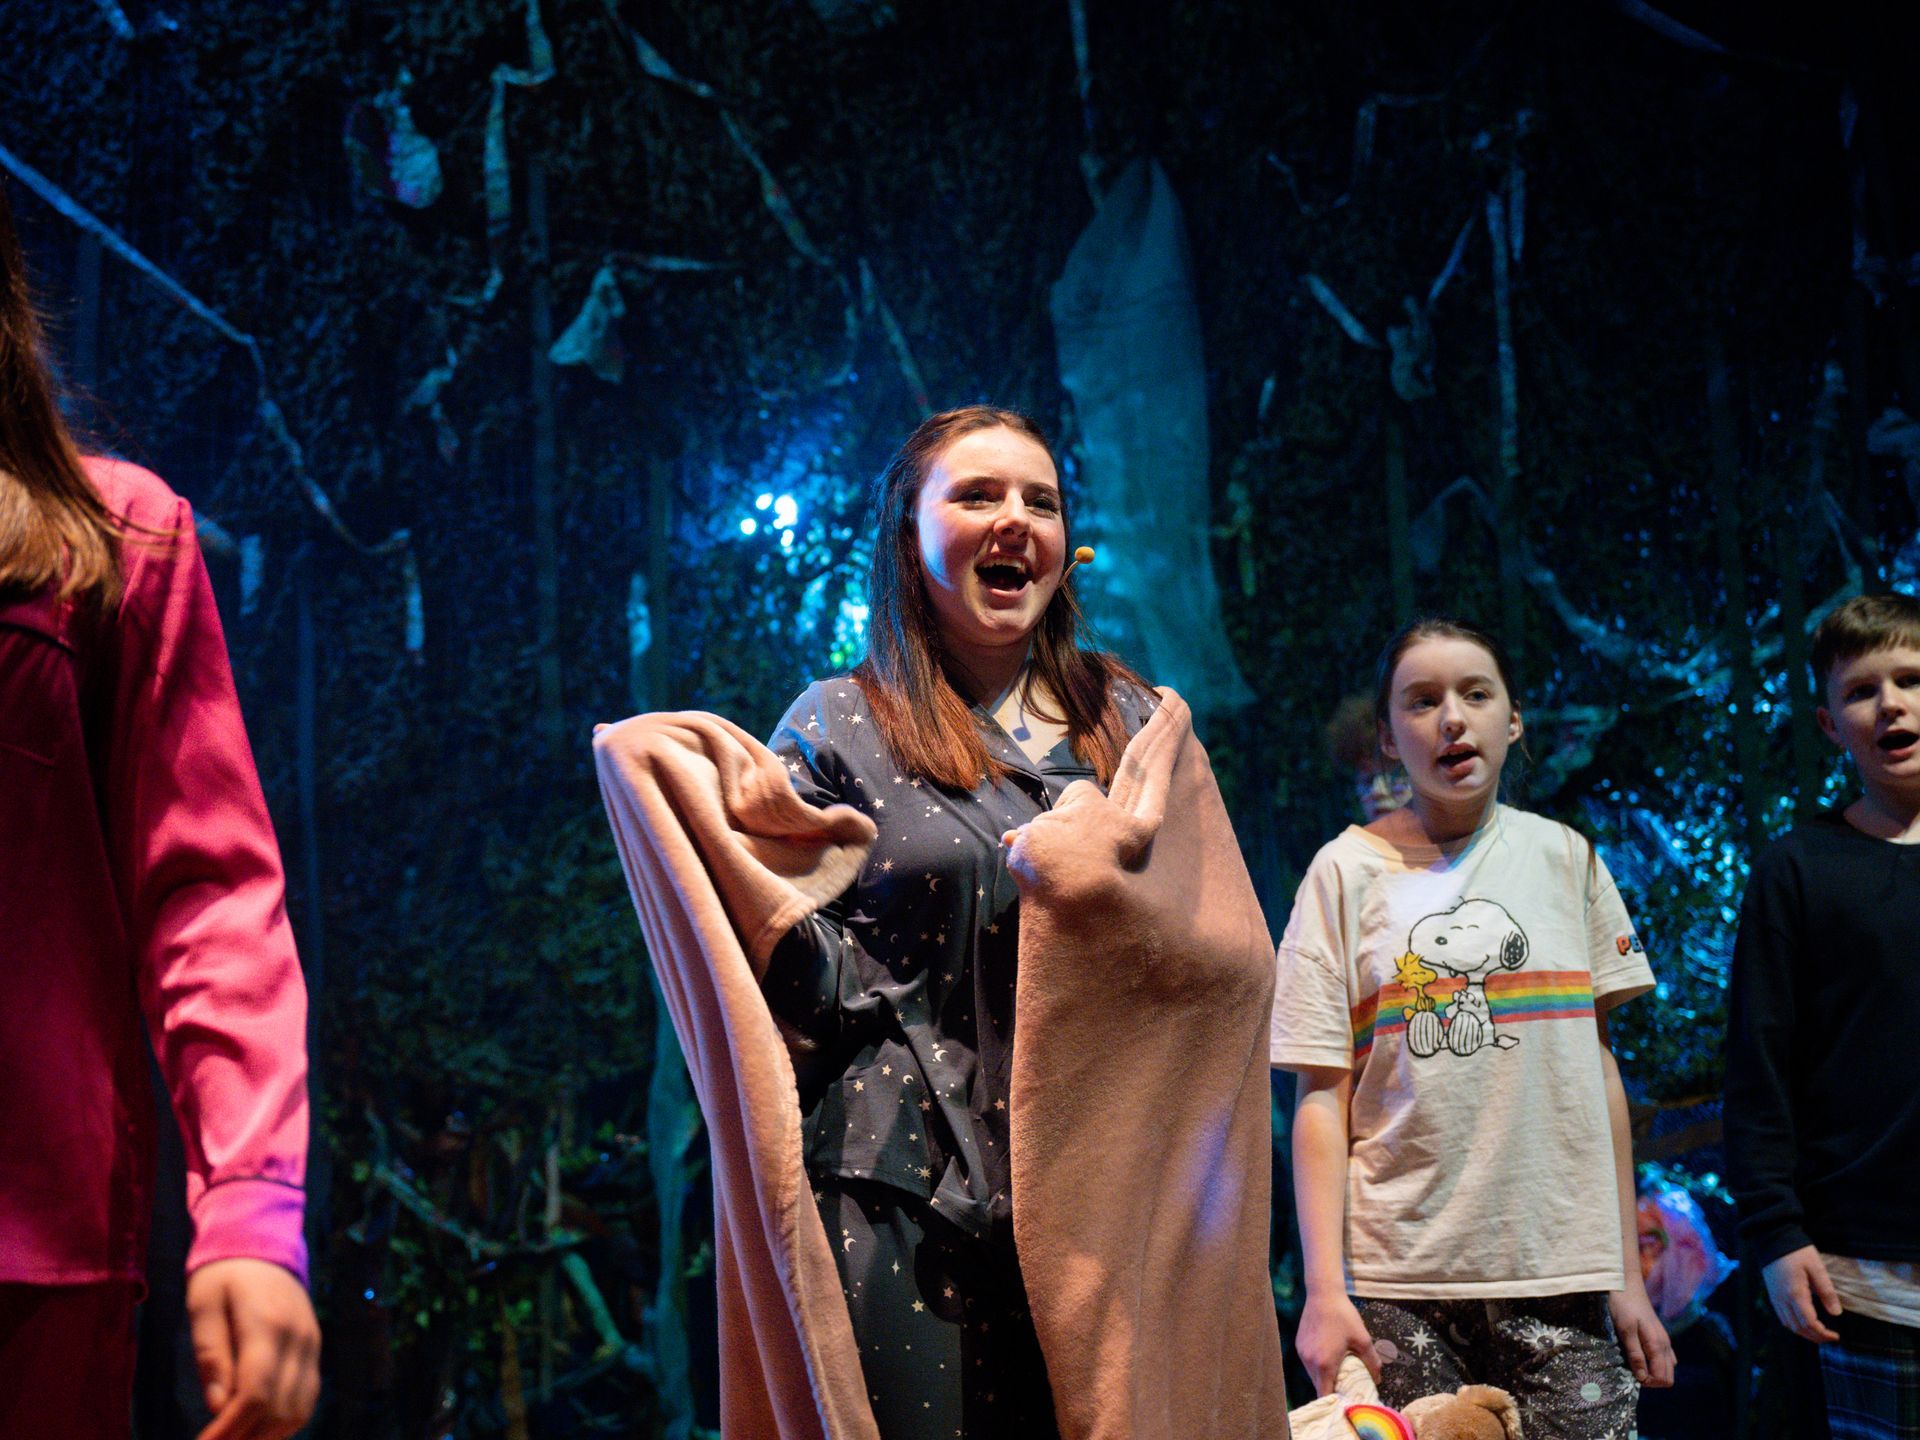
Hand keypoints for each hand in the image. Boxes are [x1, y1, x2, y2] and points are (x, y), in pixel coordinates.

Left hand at [186, 1258, 321, 1439]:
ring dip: (266, 1435)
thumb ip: (211, 1354)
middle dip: (244, 1438)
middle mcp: (299, 1339)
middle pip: (279, 1410)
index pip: (255, 1394)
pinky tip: (255, 1426)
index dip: (229, 1429)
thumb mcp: (204, 1305)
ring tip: (232, 1438)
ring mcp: (312, 1346)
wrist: (264, 1244)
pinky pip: (306, 1398)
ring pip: (299, 1410)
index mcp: (268, 1325)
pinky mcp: (314, 1350)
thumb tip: (217, 1406)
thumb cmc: (224, 1274)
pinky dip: (282, 1421)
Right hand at [1294, 1289, 1380, 1395]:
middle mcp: (1310, 1361)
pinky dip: (1317, 1367)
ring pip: (1312, 1376)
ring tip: (1338, 1374)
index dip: (1335, 1402)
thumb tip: (1377, 1379)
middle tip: (1346, 1390)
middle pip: (1318, 1386)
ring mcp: (1302, 1353)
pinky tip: (1328, 1359)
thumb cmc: (1344, 1316)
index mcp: (1325, 1364)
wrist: (1323, 1294)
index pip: (1325, 1394)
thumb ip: (1372, 1362)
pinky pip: (1308, 1364)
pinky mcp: (1299, 1345)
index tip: (1346, 1403)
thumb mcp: (1363, 1339)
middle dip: (1331, 1391)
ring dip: (1323, 1378)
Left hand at [1608, 1285, 1674, 1387]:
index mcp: (1658, 1345)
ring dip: (1653, 1372)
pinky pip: (1664, 1357)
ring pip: (1667, 1367)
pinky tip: (1640, 1357)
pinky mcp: (1658, 1335)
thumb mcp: (1625, 1330)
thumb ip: (1635, 1354)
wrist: (1625, 1283)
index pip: (1664, 1378)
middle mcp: (1665, 1345)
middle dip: (1652, 1380)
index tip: (1632, 1375)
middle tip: (1632, 1372)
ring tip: (1634, 1365)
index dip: (1648, 1382)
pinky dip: (1654, 1363)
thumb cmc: (1623, 1305)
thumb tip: (1642, 1378)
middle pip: (1668, 1376)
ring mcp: (1663, 1339)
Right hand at [1763, 1245, 1841, 1343]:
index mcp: (1795, 1294)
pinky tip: (1802, 1322)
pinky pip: (1782, 1317)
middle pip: (1798, 1328)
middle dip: (1815, 1337)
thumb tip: (1836, 1313)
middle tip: (1830, 1338)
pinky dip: (1794, 1325)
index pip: (1809, 1323)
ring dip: (1804, 1333)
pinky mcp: (1772, 1294)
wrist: (1772, 1239)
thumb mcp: (1816, 1268)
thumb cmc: (1797, 1252)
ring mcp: (1775, 1298)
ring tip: (1818, 1333)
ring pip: (1788, 1324)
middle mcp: (1783, 1300)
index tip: (1836, 1335)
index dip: (1823, 1333)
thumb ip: (1826, 1291)